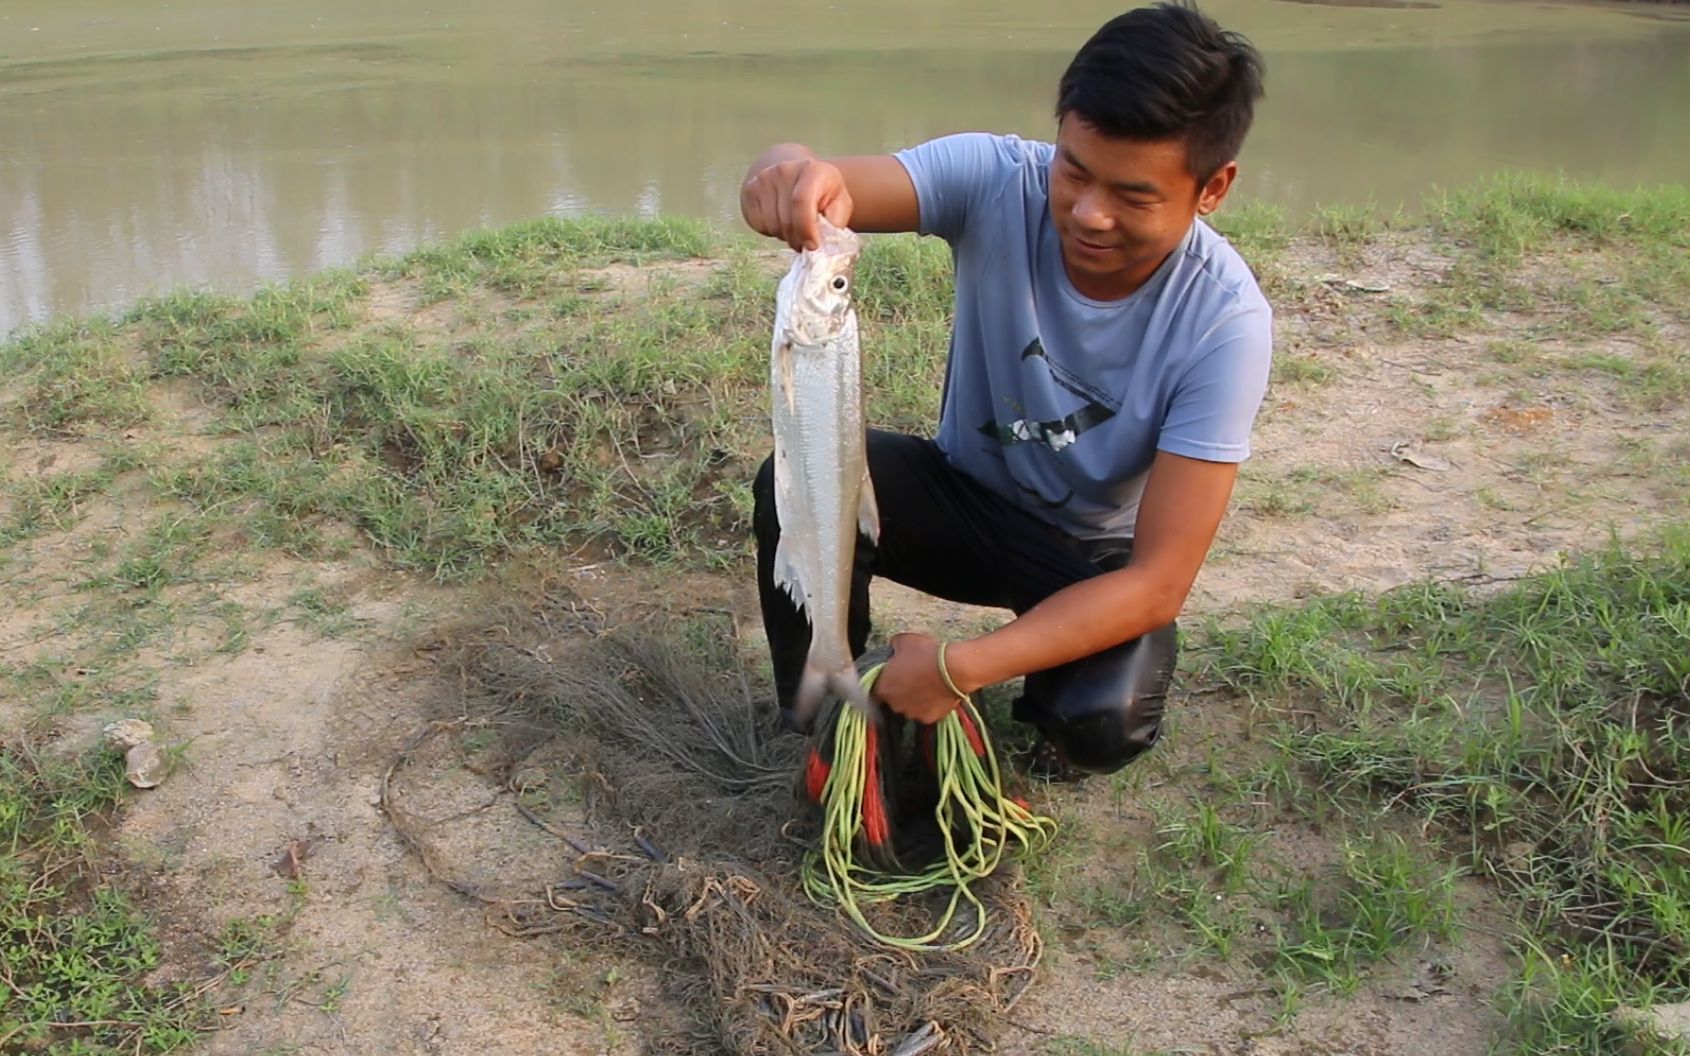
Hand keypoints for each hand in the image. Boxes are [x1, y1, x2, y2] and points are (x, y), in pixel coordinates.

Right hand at [740, 155, 854, 251]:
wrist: (795, 175)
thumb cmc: (821, 193)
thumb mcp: (839, 204)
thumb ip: (835, 222)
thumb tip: (823, 243)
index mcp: (812, 170)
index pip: (802, 202)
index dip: (806, 229)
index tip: (813, 246)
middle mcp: (785, 169)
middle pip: (786, 220)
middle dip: (798, 238)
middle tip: (806, 240)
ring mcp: (764, 178)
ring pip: (772, 225)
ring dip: (785, 235)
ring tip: (795, 226)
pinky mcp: (751, 190)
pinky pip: (758, 224)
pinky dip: (770, 231)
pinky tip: (780, 220)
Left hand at [870, 632, 969, 724]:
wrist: (953, 668)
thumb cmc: (925, 654)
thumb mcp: (904, 641)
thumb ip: (893, 646)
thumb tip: (894, 649)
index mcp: (883, 688)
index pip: (876, 689)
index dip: (885, 681)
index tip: (894, 675)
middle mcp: (895, 705)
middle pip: (894, 699)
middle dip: (900, 690)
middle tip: (913, 677)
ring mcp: (912, 714)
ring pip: (910, 707)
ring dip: (915, 699)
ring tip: (927, 685)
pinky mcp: (929, 719)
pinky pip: (926, 712)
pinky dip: (930, 705)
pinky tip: (937, 693)